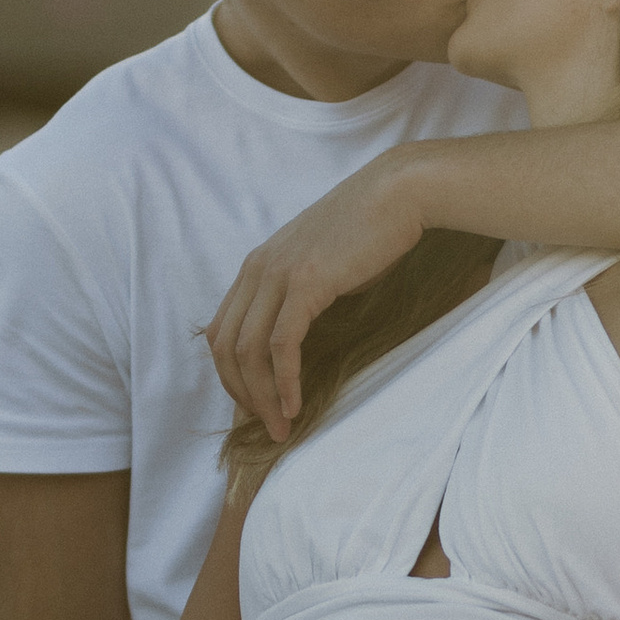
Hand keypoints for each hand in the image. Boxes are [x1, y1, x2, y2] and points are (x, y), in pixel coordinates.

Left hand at [204, 155, 423, 439]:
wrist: (397, 194)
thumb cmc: (370, 231)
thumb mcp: (321, 264)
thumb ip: (301, 295)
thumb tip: (302, 336)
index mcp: (256, 266)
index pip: (221, 331)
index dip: (231, 375)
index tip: (255, 404)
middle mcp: (257, 269)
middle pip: (225, 346)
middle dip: (241, 394)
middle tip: (267, 426)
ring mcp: (278, 274)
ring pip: (248, 351)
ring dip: (262, 398)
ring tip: (282, 426)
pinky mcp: (305, 283)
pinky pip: (282, 345)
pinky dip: (285, 381)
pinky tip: (296, 405)